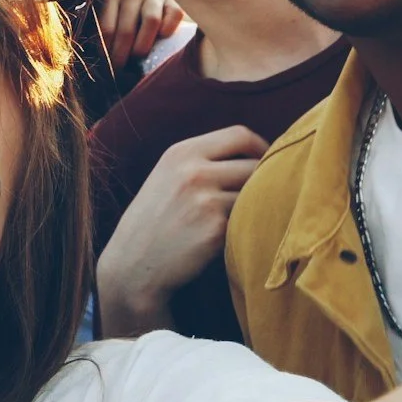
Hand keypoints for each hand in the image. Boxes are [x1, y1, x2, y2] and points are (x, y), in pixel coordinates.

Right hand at [95, 124, 268, 336]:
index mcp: (181, 153)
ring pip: (255, 194)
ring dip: (256, 206)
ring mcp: (205, 200)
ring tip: (242, 218)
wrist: (132, 266)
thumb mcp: (167, 177)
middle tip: (263, 195)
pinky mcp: (216, 229)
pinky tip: (231, 237)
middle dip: (265, 179)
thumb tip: (254, 154)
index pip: (238, 135)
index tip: (269, 160)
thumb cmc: (154, 223)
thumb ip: (203, 161)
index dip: (261, 146)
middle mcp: (193, 172)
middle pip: (254, 164)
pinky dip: (246, 227)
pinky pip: (248, 220)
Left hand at [97, 0, 185, 63]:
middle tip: (122, 70)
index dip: (108, 52)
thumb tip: (105, 67)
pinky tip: (161, 40)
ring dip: (144, 45)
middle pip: (127, 28)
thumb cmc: (130, 20)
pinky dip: (167, 31)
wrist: (155, 9)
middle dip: (123, 54)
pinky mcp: (175, 1)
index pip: (107, 29)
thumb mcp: (113, 22)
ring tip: (139, 58)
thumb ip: (109, 36)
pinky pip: (173, 16)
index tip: (109, 67)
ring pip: (151, 20)